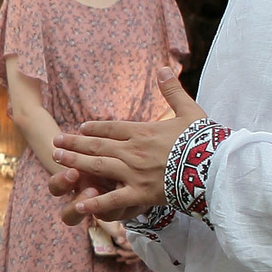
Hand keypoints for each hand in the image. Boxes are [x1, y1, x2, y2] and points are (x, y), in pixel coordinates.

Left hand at [51, 74, 207, 224]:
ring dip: (76, 163)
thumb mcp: (189, 111)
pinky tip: (79, 203)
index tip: (80, 129)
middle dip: (75, 144)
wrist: (215, 166)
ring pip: (98, 166)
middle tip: (56, 143)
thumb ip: (172, 91)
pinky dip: (95, 202)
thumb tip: (163, 68)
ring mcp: (135, 172)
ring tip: (57, 160)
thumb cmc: (204, 140)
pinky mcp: (141, 193)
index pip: (112, 128)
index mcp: (144, 131)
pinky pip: (114, 199)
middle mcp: (134, 150)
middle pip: (98, 145)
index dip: (94, 129)